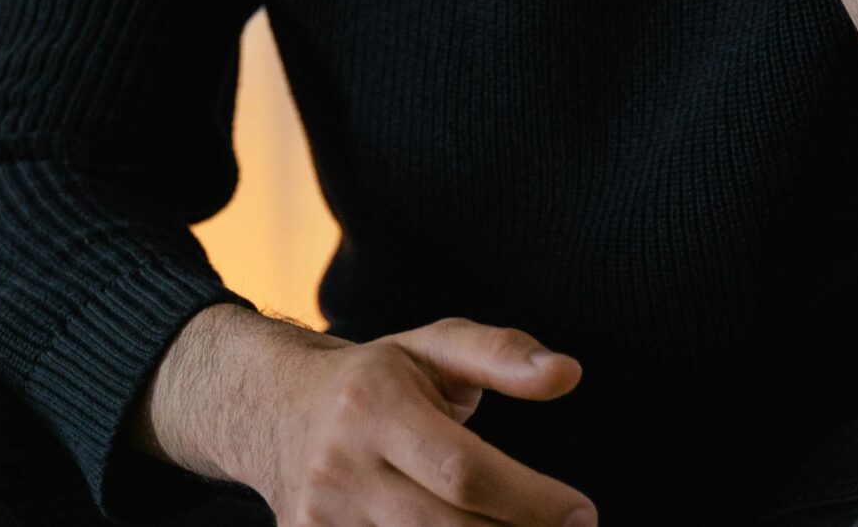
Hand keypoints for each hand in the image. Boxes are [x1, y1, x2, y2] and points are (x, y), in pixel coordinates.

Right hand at [255, 315, 596, 526]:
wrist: (274, 409)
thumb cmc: (375, 379)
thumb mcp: (432, 348)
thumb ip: (501, 354)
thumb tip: (568, 373)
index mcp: (372, 405)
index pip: (463, 470)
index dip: (531, 501)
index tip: (583, 514)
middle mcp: (340, 468)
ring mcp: (321, 522)